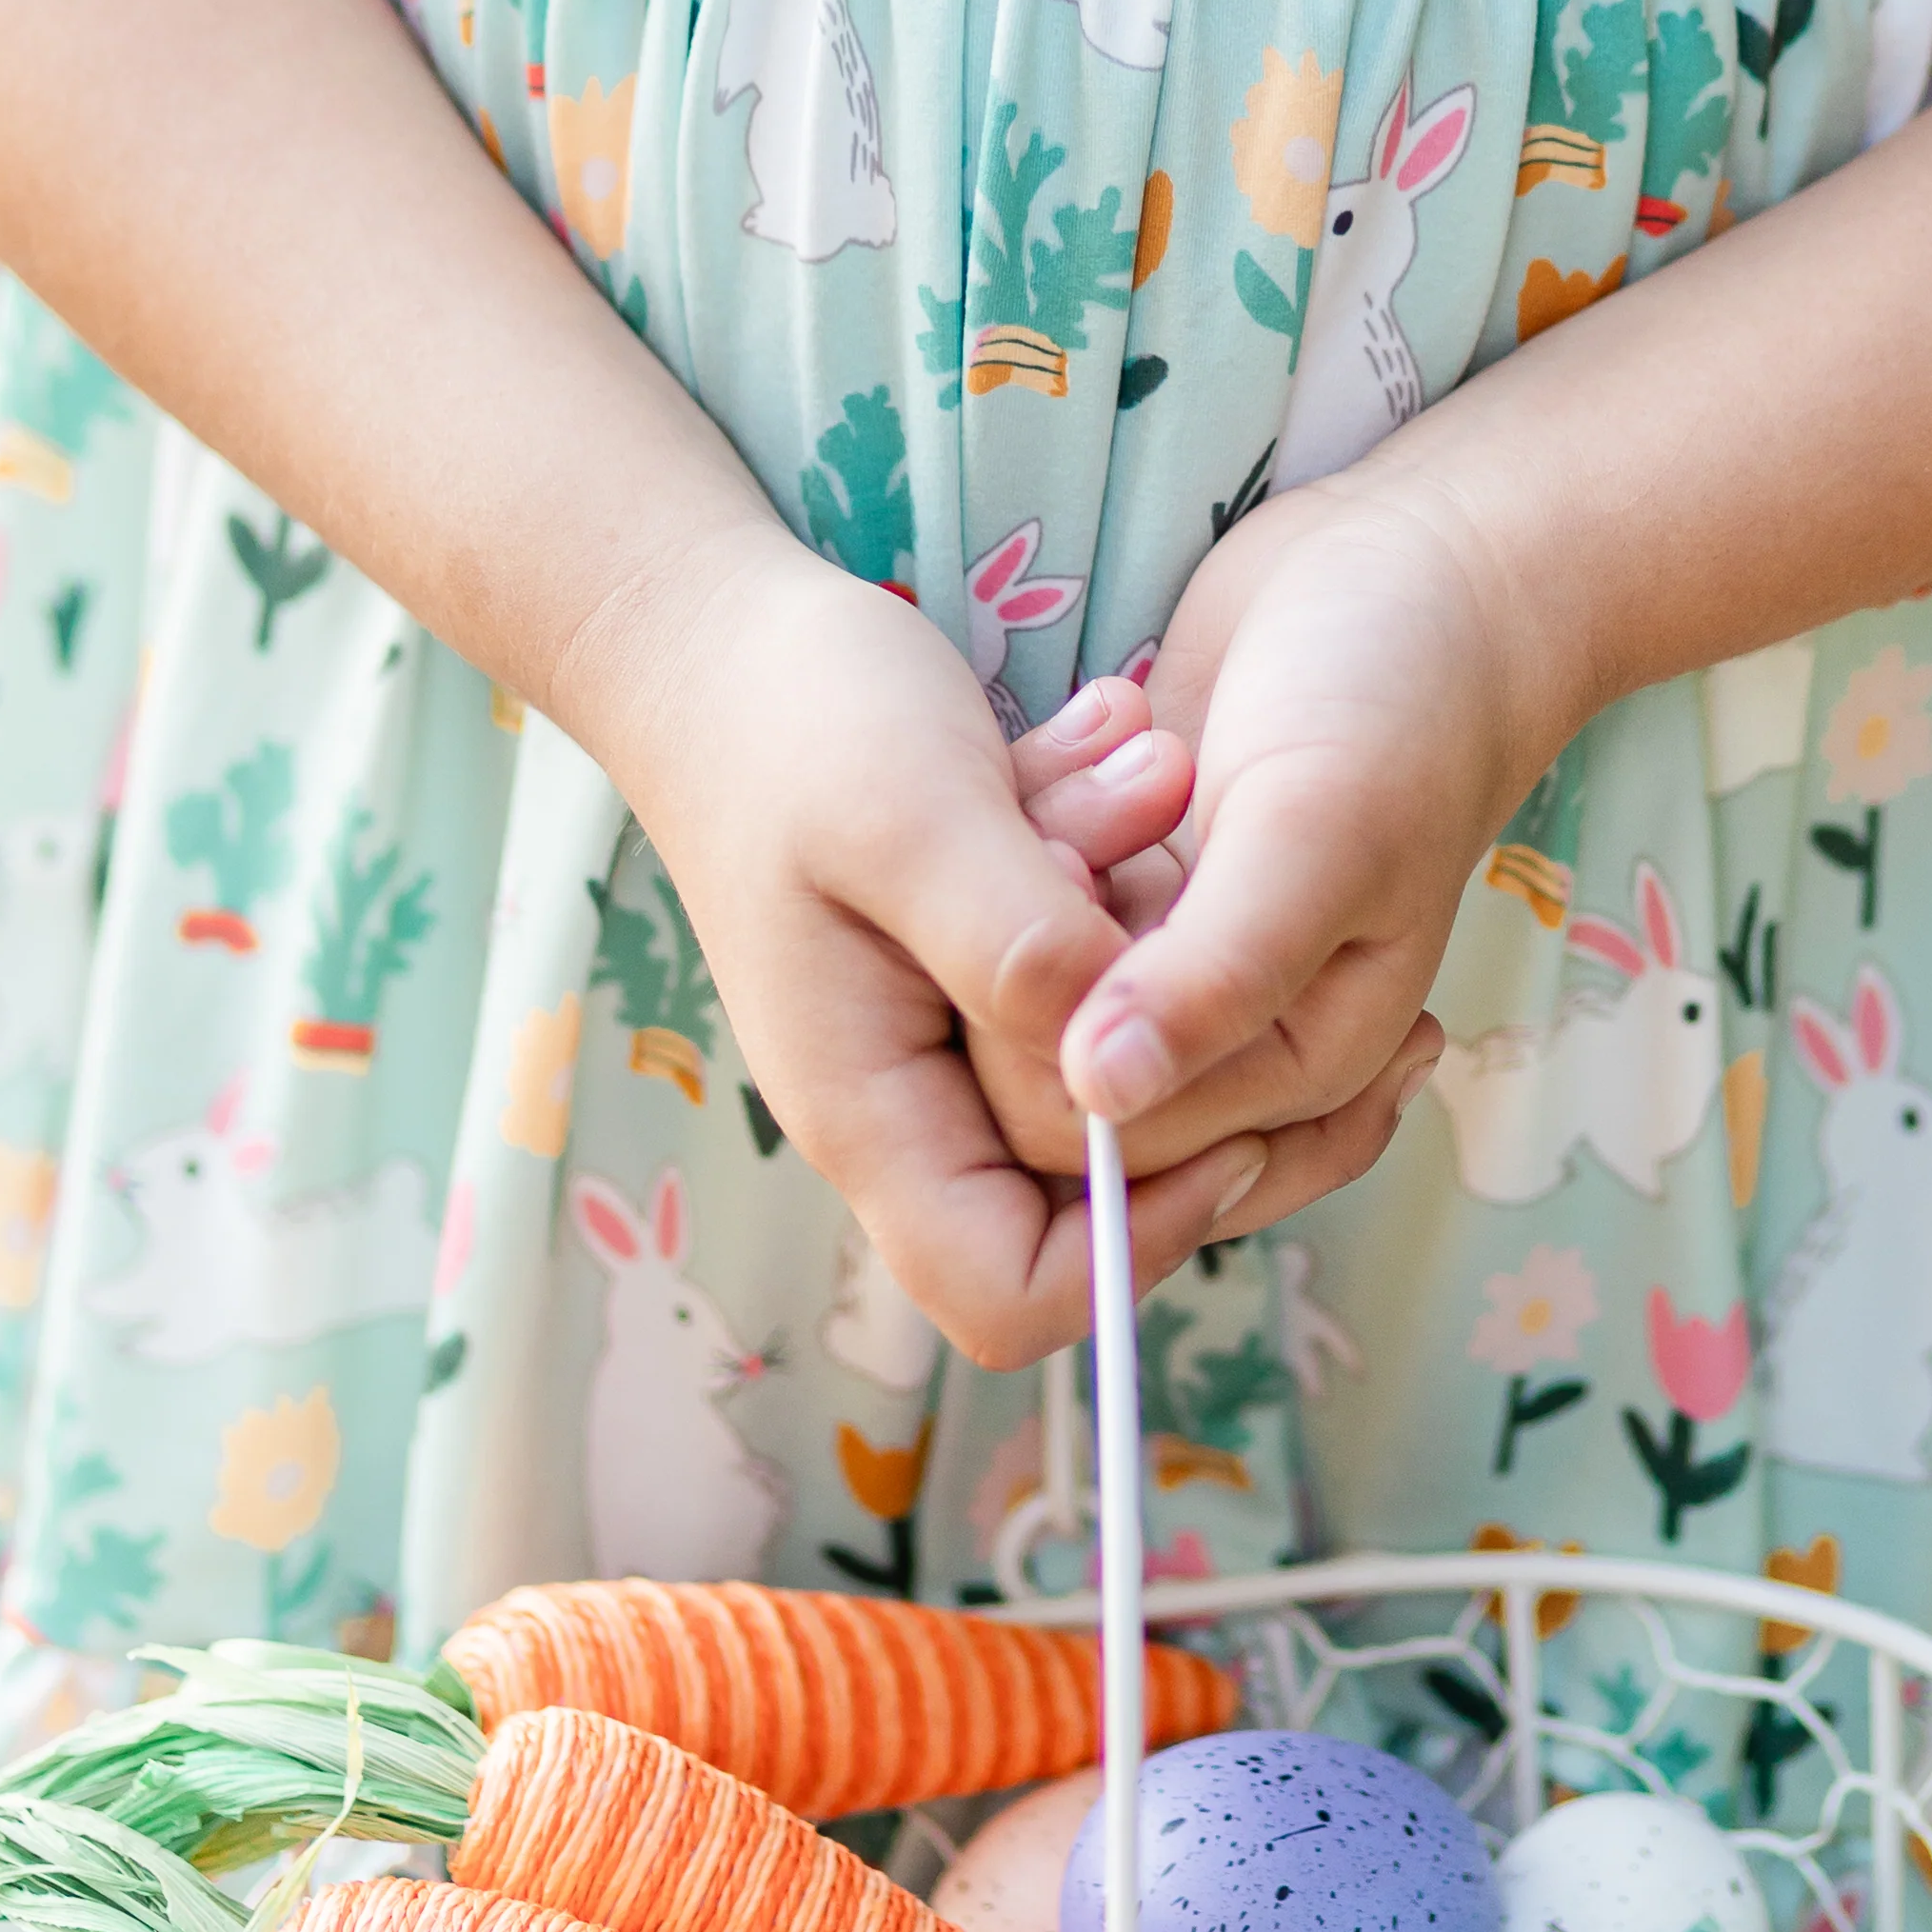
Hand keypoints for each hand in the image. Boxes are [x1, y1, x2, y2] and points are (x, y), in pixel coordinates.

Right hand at [583, 532, 1379, 1366]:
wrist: (715, 634)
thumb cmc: (790, 722)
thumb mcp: (909, 816)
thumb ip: (1014, 943)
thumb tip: (1124, 1057)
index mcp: (872, 1112)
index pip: (1011, 1297)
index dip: (1136, 1237)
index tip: (1216, 1098)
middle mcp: (913, 1098)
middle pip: (1087, 1171)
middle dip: (1159, 1021)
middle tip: (1167, 860)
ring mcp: (946, 1028)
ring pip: (1105, 1042)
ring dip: (1144, 908)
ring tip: (1134, 766)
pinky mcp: (980, 955)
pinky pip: (1092, 949)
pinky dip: (1115, 855)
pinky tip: (1105, 742)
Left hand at [1048, 469, 1554, 1156]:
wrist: (1422, 566)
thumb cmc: (1399, 705)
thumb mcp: (1317, 836)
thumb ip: (1216, 976)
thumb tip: (1101, 1095)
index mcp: (1297, 1070)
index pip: (1110, 1142)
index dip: (1047, 1030)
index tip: (1068, 870)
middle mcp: (1234, 1040)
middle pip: (1051, 1076)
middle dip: (1042, 944)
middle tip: (1082, 812)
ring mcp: (1178, 961)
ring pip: (1034, 984)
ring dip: (1042, 863)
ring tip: (1125, 753)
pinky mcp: (1136, 883)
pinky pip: (1033, 902)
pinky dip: (1043, 818)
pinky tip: (1111, 726)